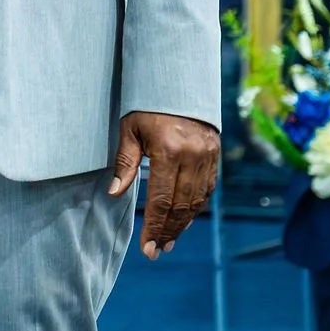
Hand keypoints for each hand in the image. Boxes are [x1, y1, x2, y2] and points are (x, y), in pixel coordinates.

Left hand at [108, 111, 219, 259]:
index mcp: (169, 150)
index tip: (148, 248)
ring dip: (183, 224)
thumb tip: (114, 193)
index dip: (154, 227)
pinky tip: (185, 219)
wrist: (178, 80)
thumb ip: (124, 162)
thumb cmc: (148, 103)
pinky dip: (196, 207)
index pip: (161, 200)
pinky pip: (207, 188)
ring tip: (169, 240)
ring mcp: (207, 155)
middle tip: (157, 251)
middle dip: (168, 231)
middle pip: (181, 205)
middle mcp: (192, 156)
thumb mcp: (130, 128)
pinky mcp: (215, 154)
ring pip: (197, 200)